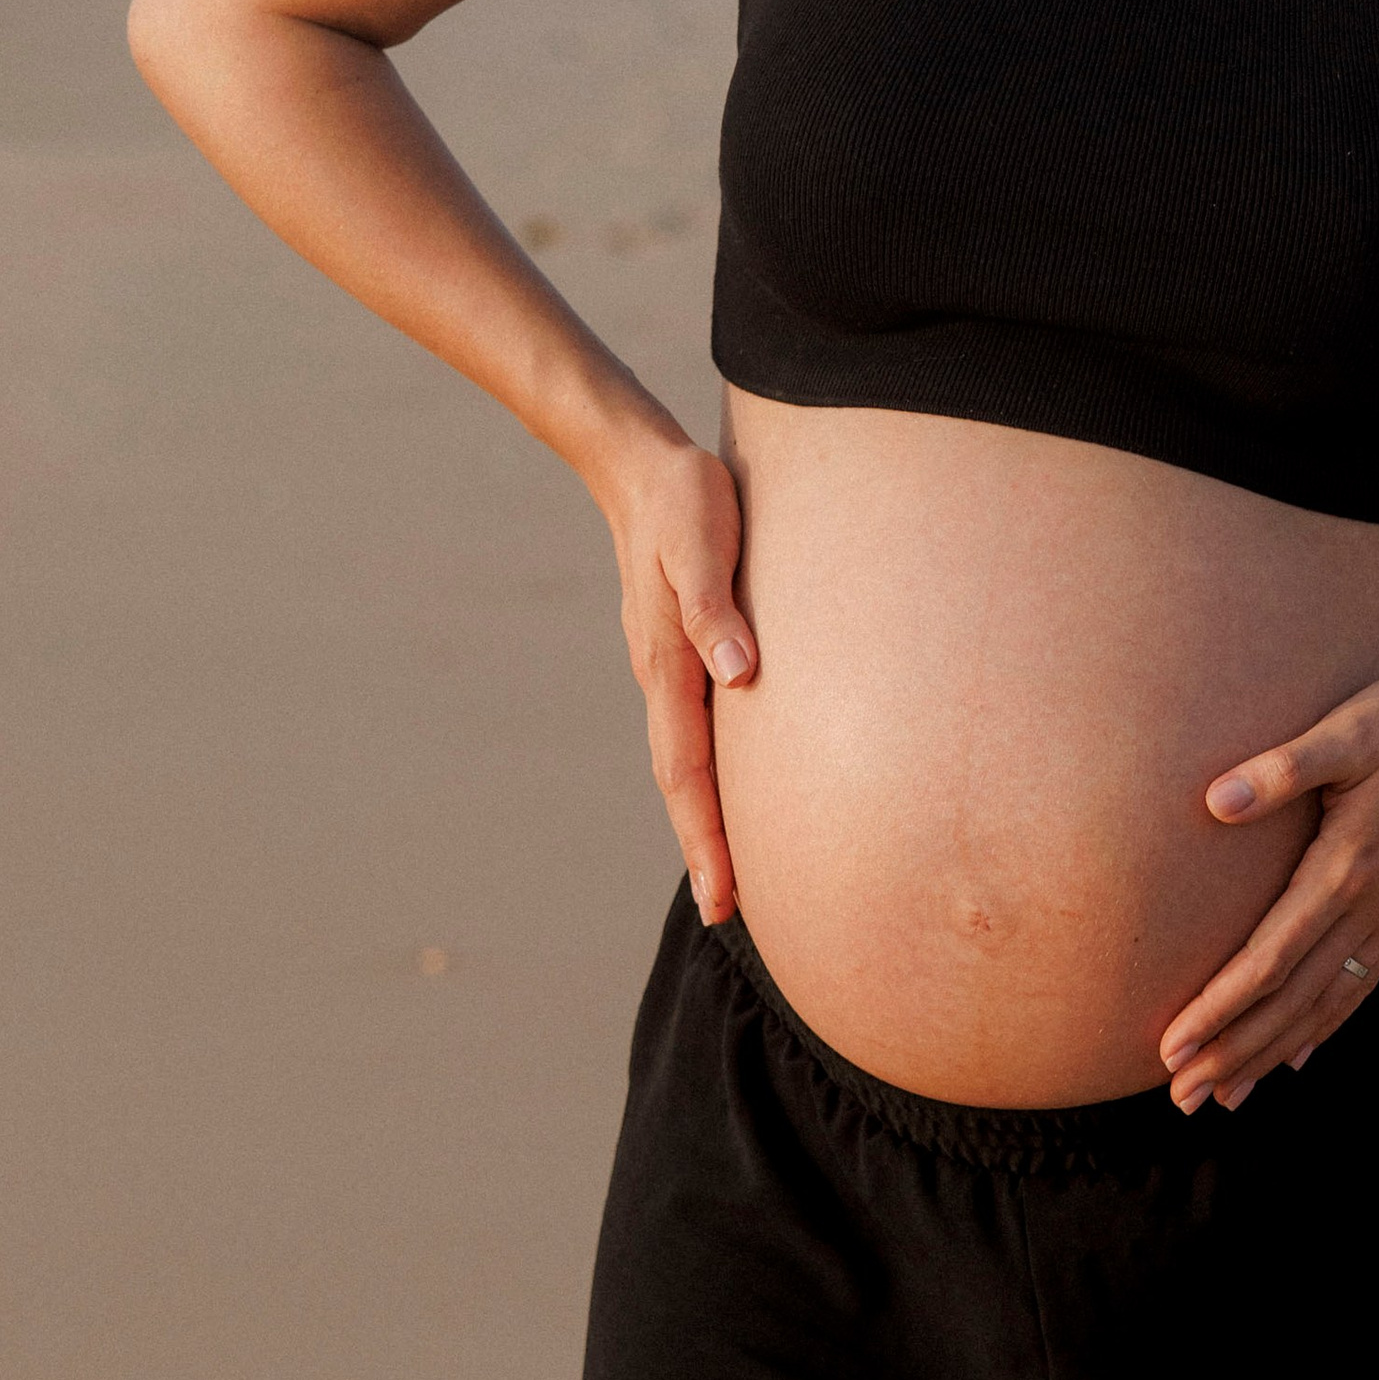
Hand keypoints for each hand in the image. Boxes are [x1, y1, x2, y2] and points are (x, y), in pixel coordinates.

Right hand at [598, 433, 758, 924]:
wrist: (640, 465)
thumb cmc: (685, 497)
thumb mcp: (705, 540)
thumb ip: (718, 606)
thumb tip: (739, 675)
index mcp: (670, 662)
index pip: (690, 769)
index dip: (707, 835)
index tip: (723, 894)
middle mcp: (664, 677)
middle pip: (683, 781)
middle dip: (704, 848)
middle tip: (724, 914)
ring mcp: (667, 668)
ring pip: (686, 760)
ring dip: (704, 817)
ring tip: (728, 872)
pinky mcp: (680, 652)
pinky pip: (693, 729)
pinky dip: (706, 774)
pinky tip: (724, 789)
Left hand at [1159, 668, 1378, 1113]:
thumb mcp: (1347, 729)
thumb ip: (1282, 767)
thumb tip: (1215, 801)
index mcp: (1345, 870)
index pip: (1269, 959)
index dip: (1217, 1008)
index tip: (1171, 1047)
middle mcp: (1370, 909)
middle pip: (1291, 1001)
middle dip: (1233, 1053)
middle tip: (1179, 1097)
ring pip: (1324, 1007)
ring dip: (1270, 1054)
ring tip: (1224, 1097)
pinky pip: (1359, 988)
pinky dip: (1322, 1029)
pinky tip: (1297, 1057)